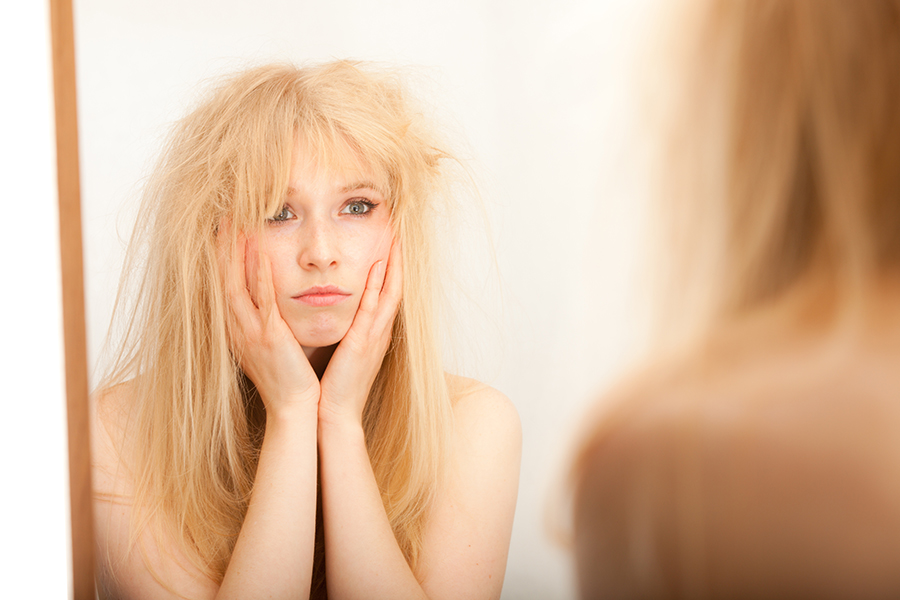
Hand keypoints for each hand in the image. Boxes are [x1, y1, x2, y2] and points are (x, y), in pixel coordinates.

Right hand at [218, 220, 319, 416]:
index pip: (223, 285)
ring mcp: (251, 332)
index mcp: (237, 330)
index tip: (220, 231)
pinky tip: (262, 253)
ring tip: (236, 224)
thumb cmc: (286, 378)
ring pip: (237, 284)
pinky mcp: (270, 337)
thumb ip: (264, 323)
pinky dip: (260, 274)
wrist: (293, 407)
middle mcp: (237, 328)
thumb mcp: (268, 346)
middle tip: (222, 218)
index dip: (220, 258)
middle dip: (222, 248)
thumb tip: (264, 305)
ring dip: (236, 253)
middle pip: (223, 279)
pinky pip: (263, 300)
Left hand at [318, 240, 402, 426]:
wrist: (335, 415)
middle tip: (401, 231)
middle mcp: (380, 331)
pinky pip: (373, 309)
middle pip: (396, 287)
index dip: (393, 267)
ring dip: (394, 265)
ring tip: (397, 239)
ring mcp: (375, 337)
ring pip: (390, 293)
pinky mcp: (362, 344)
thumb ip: (348, 332)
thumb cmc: (336, 386)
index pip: (389, 292)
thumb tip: (343, 314)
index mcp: (375, 333)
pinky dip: (378, 286)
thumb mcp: (345, 352)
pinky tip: (378, 266)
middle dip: (399, 259)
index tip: (392, 241)